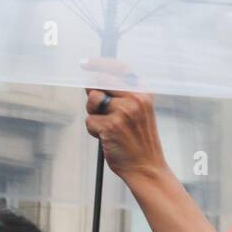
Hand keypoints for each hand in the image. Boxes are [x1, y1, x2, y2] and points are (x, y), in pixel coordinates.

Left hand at [82, 57, 167, 183]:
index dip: (99, 65)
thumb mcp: (138, 113)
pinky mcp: (110, 126)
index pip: (119, 69)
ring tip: (108, 128)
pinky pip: (89, 121)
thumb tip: (92, 83)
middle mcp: (134, 99)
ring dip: (93, 115)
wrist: (146, 168)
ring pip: (92, 101)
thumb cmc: (139, 142)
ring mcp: (122, 112)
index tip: (85, 63)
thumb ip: (121, 96)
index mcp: (143, 93)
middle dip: (93, 96)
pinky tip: (107, 139)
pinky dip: (94, 131)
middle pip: (100, 83)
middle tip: (100, 112)